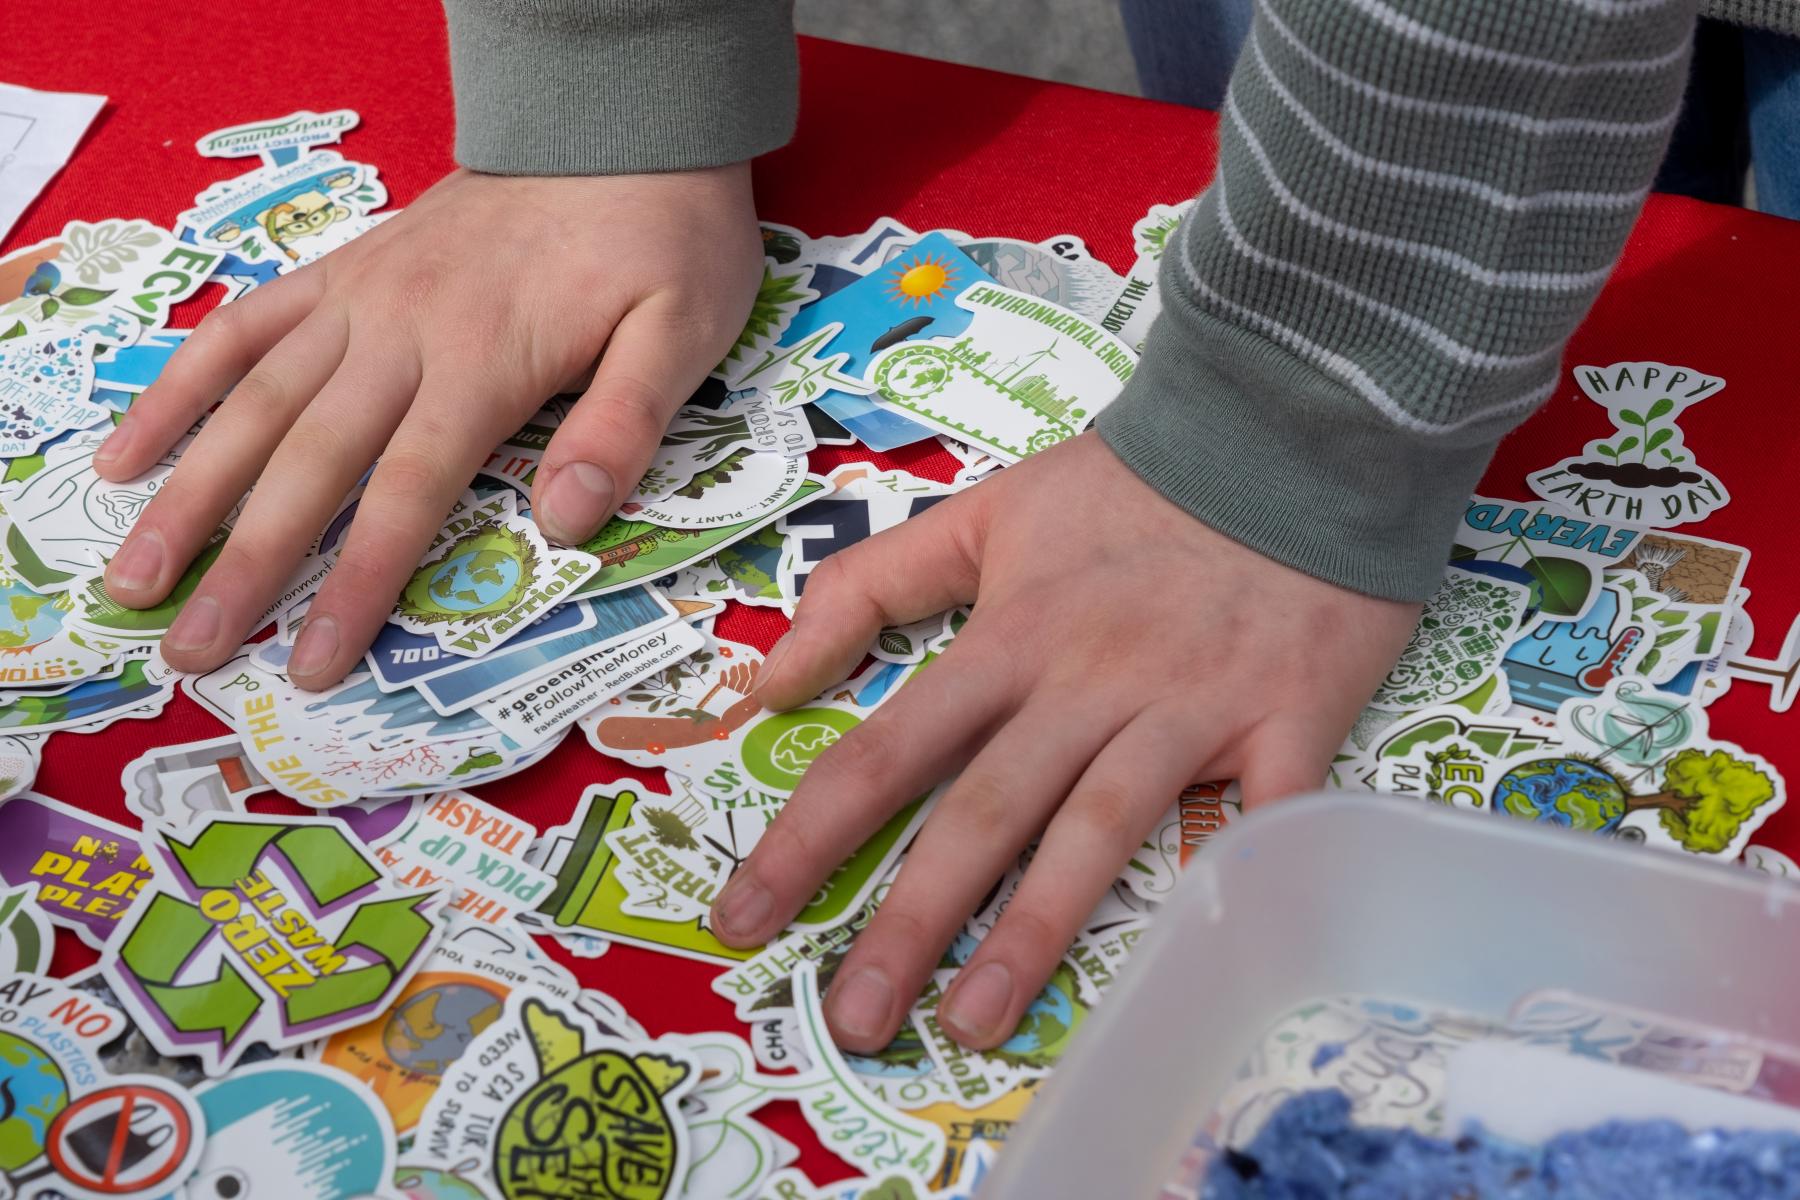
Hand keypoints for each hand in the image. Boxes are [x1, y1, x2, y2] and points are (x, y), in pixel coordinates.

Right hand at [95, 165, 763, 686]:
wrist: (621, 124)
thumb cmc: (663, 236)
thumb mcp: (683, 329)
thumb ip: (624, 422)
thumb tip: (564, 522)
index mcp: (485, 359)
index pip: (406, 490)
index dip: (356, 581)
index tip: (311, 660)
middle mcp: (404, 330)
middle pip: (310, 459)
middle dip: (246, 560)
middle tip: (188, 648)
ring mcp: (364, 296)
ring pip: (257, 399)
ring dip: (190, 488)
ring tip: (135, 571)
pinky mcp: (347, 269)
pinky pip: (248, 325)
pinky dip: (185, 384)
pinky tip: (134, 447)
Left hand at [708, 432, 1419, 1052]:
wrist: (1288, 424)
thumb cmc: (1131, 484)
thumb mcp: (982, 513)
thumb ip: (869, 587)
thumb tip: (765, 678)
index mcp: (1008, 639)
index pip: (885, 751)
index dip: (807, 838)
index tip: (743, 918)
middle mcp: (1084, 683)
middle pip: (981, 812)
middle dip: (909, 919)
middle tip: (850, 1020)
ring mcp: (1188, 706)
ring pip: (1098, 831)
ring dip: (1035, 932)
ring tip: (971, 1022)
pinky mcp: (1289, 719)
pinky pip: (1264, 815)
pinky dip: (1242, 881)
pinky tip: (1199, 961)